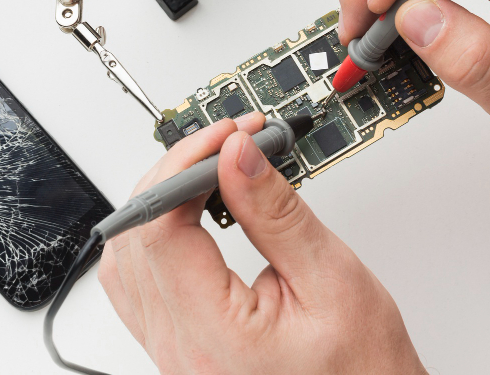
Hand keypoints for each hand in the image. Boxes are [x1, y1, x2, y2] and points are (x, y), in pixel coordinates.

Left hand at [98, 114, 425, 373]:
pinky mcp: (179, 348)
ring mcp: (173, 354)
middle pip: (136, 238)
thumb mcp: (331, 279)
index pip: (161, 230)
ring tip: (206, 170)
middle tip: (223, 143)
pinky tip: (183, 213)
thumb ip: (275, 213)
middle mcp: (181, 352)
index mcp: (214, 338)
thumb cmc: (362, 368)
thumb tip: (238, 156)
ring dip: (159, 203)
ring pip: (127, 260)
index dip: (185, 168)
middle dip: (175, 175)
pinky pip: (139, 285)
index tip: (224, 137)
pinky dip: (155, 237)